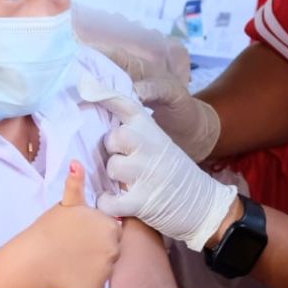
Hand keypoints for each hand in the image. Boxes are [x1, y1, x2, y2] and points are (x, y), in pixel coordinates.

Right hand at [26, 161, 121, 287]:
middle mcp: (114, 248)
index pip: (111, 230)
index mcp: (110, 226)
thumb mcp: (66, 204)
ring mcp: (106, 270)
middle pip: (110, 249)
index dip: (94, 232)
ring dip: (91, 266)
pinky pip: (95, 284)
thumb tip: (77, 163)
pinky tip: (70, 275)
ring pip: (104, 268)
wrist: (33, 260)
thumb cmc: (49, 229)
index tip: (79, 234)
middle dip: (96, 249)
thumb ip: (76, 185)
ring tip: (70, 260)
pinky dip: (85, 282)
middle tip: (74, 247)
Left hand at [79, 76, 236, 250]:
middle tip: (127, 162)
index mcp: (150, 128)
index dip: (102, 94)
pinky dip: (108, 204)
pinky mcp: (142, 200)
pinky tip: (117, 202)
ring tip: (129, 183)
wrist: (202, 203)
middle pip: (111, 139)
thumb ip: (135, 132)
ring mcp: (145, 171)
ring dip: (114, 179)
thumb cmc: (172, 172)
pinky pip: (108, 200)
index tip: (84, 83)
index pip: (124, 104)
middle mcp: (148, 144)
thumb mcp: (158, 142)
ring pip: (110, 168)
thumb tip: (100, 124)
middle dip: (113, 151)